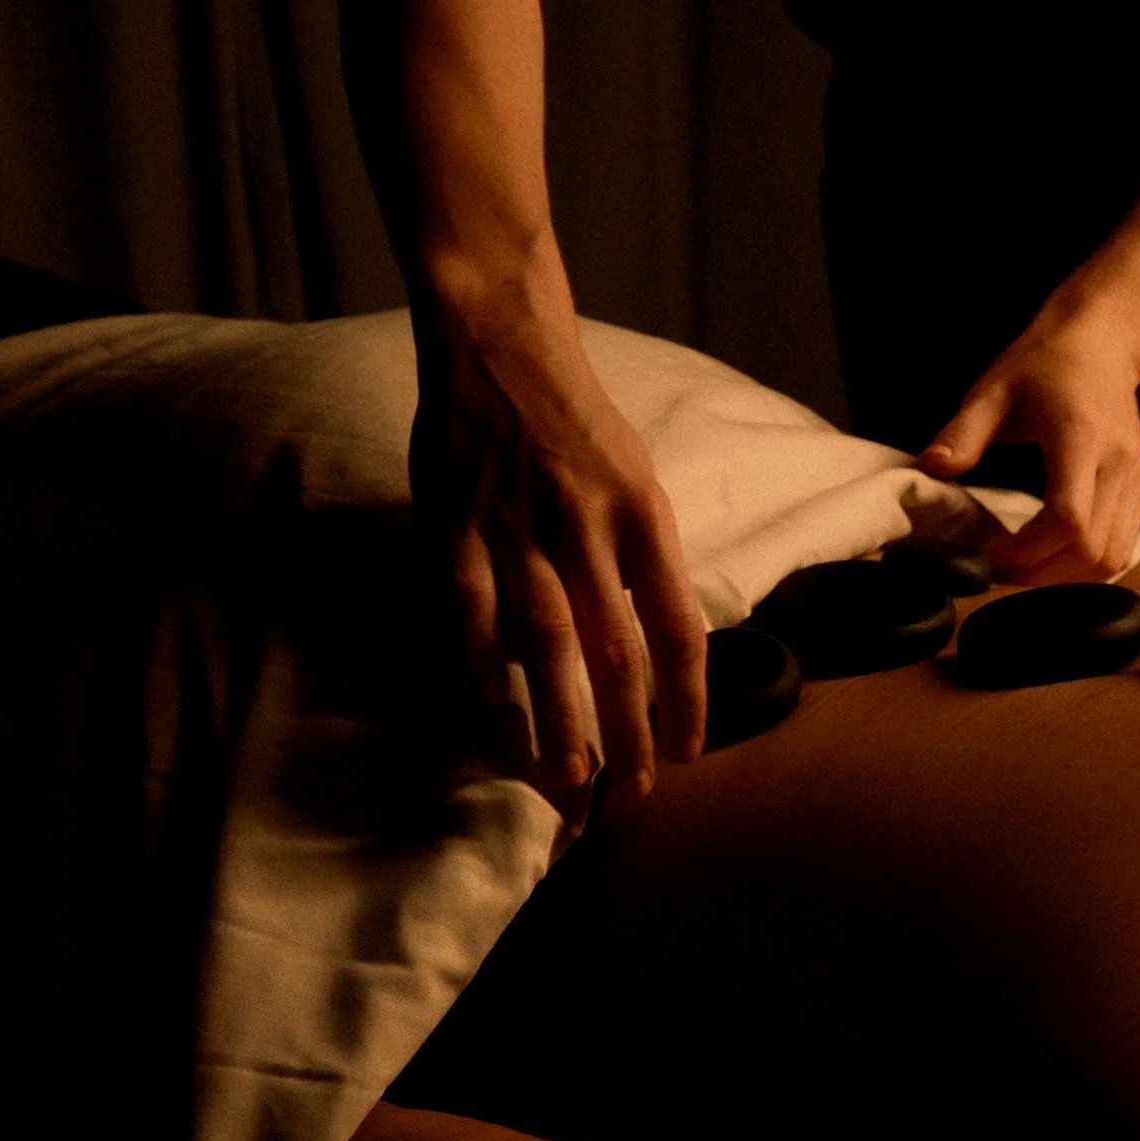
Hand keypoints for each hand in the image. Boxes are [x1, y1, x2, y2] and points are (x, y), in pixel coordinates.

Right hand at [411, 275, 708, 805]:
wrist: (499, 340)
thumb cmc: (575, 420)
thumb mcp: (636, 479)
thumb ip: (641, 560)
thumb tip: (650, 647)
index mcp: (643, 514)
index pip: (676, 627)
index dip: (685, 700)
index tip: (684, 754)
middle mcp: (585, 525)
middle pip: (612, 652)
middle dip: (624, 734)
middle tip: (628, 800)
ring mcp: (515, 526)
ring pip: (541, 646)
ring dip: (554, 723)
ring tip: (564, 785)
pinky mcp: (454, 525)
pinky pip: (468, 616)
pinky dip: (481, 675)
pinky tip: (491, 723)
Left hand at [921, 302, 1139, 581]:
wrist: (1101, 341)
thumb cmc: (1044, 362)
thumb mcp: (992, 389)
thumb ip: (963, 432)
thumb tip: (931, 468)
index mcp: (1081, 438)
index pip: (1067, 518)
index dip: (1027, 552)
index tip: (988, 553)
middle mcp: (1119, 464)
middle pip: (1092, 551)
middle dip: (1040, 573)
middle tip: (996, 569)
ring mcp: (1137, 478)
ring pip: (1112, 559)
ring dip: (1065, 576)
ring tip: (1022, 566)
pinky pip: (1121, 546)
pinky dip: (1084, 563)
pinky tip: (1050, 553)